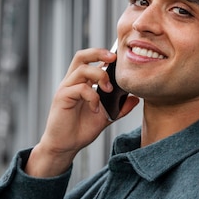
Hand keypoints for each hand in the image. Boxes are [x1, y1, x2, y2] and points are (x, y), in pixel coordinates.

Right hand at [25, 48, 139, 176]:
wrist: (66, 146)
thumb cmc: (81, 129)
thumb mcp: (106, 117)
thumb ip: (120, 107)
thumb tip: (136, 98)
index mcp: (82, 83)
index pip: (90, 60)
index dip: (104, 54)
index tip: (120, 59)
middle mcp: (72, 82)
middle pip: (82, 56)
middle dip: (99, 52)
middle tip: (114, 59)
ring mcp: (66, 88)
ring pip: (82, 69)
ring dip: (100, 76)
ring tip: (109, 90)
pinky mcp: (62, 97)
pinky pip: (79, 88)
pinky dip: (92, 96)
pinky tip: (96, 109)